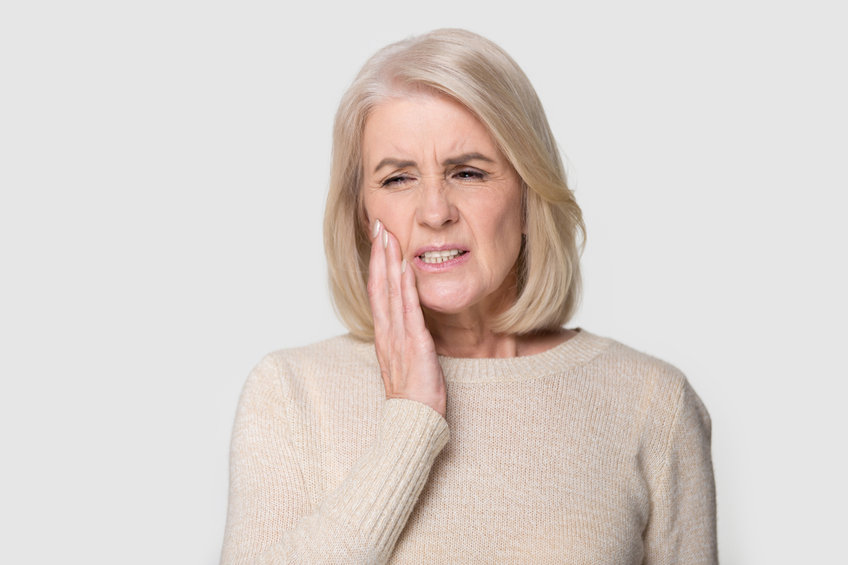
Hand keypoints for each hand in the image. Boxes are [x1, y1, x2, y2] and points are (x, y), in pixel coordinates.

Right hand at [367, 220, 446, 417]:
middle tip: (379, 225)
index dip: (377, 263)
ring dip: (390, 262)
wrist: (413, 421)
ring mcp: (399, 338)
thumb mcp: (405, 360)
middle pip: (379, 285)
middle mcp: (387, 332)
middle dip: (379, 253)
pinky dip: (407, 288)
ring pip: (391, 292)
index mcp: (384, 335)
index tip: (378, 239)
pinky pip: (410, 311)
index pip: (377, 291)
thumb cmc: (413, 395)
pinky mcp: (415, 345)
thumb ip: (404, 338)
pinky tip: (407, 268)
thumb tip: (407, 321)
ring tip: (390, 236)